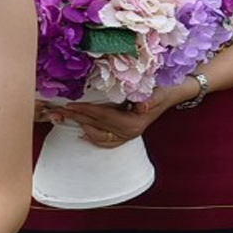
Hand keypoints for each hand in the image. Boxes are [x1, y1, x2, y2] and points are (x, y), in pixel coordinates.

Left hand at [57, 89, 187, 145]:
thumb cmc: (162, 91)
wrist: (171, 95)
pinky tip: (82, 131)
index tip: (71, 105)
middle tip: (61, 110)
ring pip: (98, 135)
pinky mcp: (124, 135)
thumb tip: (142, 107)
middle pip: (97, 126)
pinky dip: (92, 137)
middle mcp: (129, 133)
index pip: (104, 117)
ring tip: (68, 117)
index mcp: (134, 124)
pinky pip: (105, 141)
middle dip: (78, 117)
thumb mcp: (157, 93)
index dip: (87, 111)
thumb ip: (150, 100)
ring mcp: (127, 136)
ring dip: (82, 125)